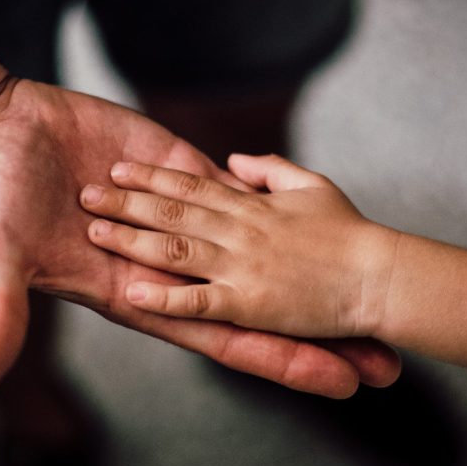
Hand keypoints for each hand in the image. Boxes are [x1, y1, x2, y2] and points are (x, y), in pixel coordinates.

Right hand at [0, 82, 400, 397]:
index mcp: (137, 295)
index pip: (225, 338)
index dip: (282, 362)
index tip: (339, 383)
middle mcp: (168, 265)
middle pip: (259, 305)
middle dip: (316, 334)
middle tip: (385, 362)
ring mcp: (179, 217)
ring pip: (260, 249)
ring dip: (311, 272)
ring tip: (371, 288)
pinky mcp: (177, 168)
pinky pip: (238, 192)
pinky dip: (278, 202)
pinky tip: (324, 216)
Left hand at [79, 153, 400, 339]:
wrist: (381, 276)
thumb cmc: (353, 233)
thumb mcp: (312, 186)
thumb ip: (270, 170)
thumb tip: (234, 161)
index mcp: (253, 206)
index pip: (191, 185)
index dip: (152, 176)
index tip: (119, 167)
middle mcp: (239, 232)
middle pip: (172, 212)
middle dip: (125, 202)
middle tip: (85, 193)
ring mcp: (241, 268)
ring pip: (175, 248)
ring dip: (131, 239)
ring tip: (94, 231)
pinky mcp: (249, 304)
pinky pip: (198, 301)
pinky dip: (165, 297)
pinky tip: (132, 292)